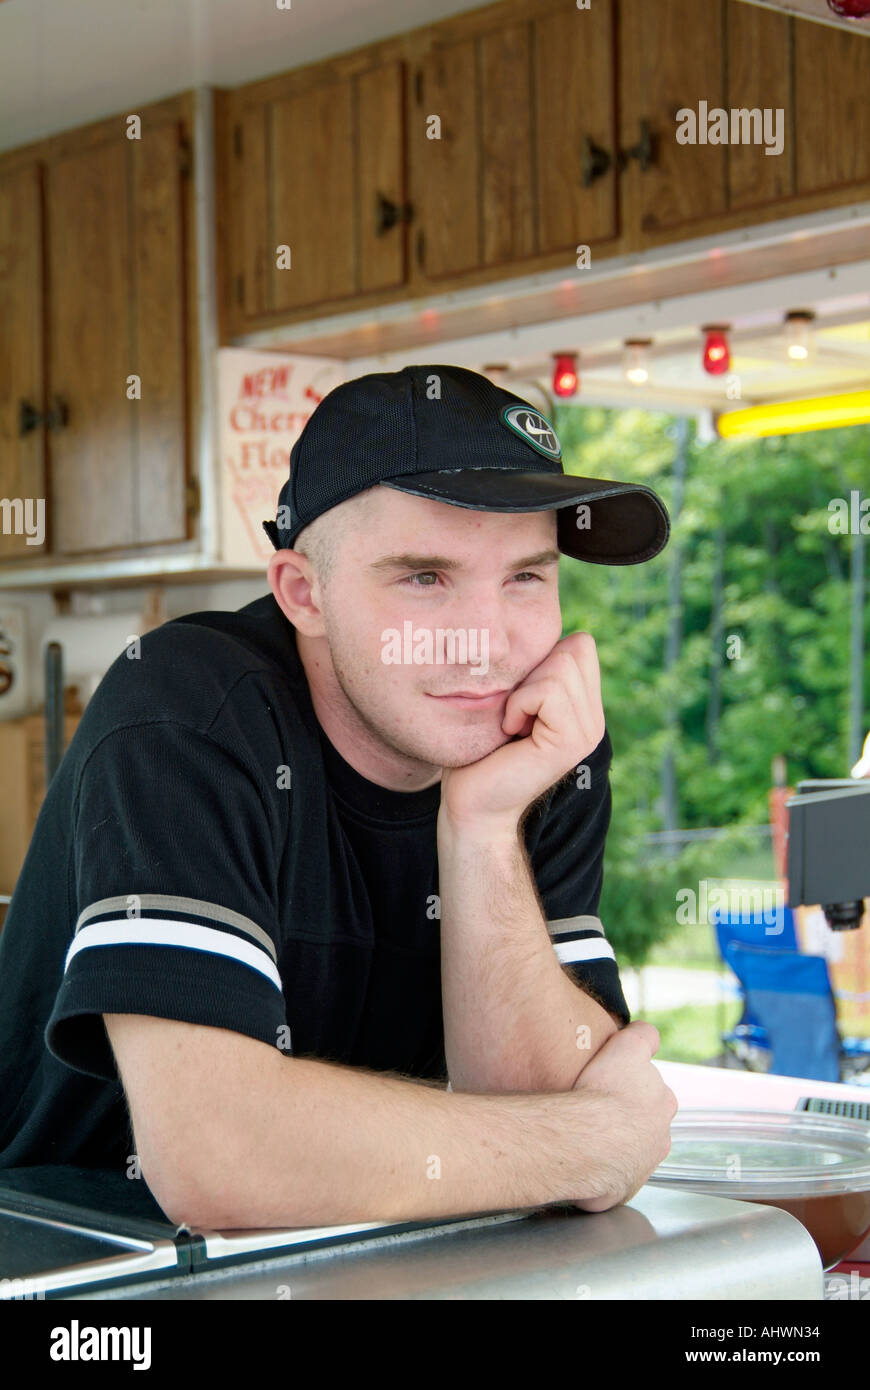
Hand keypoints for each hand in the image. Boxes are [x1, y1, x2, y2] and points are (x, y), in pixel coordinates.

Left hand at [438, 631, 605, 833]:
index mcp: (583, 706)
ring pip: (561, 665)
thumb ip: (533, 671)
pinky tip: (511, 733)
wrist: (471, 805)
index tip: (518, 699)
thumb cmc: (478, 752)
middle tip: (515, 713)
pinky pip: (547, 691)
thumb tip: (534, 630)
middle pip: (575, 647)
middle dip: (532, 671)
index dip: (541, 658)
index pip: (581, 643)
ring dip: (522, 690)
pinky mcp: (570, 742)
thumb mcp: (509, 698)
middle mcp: (593, 719)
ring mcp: (587, 732)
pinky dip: (518, 705)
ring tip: (513, 724)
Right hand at [568, 1022, 677, 1212]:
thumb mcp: (628, 1046)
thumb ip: (643, 1036)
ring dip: (611, 1145)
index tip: (613, 1085)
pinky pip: (608, 1178)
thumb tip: (646, 1033)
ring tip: (582, 1135)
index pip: (654, 1091)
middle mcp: (659, 1137)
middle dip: (624, 1118)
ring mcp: (641, 1166)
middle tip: (594, 1109)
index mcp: (663, 1103)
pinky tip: (578, 1159)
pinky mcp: (621, 1189)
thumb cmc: (604, 1091)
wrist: (585, 1139)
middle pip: (643, 1124)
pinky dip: (597, 1172)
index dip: (632, 1086)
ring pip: (628, 1151)